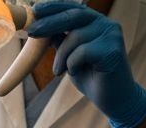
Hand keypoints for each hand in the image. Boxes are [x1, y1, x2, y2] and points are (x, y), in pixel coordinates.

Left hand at [26, 0, 145, 127]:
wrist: (114, 100)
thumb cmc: (92, 77)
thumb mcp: (70, 56)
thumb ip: (61, 40)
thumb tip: (40, 27)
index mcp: (96, 22)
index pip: (73, 8)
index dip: (54, 7)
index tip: (35, 9)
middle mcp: (106, 24)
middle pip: (74, 16)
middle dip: (49, 23)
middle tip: (31, 32)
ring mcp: (112, 36)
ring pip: (75, 37)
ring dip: (61, 56)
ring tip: (58, 71)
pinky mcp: (113, 50)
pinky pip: (83, 51)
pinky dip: (72, 64)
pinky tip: (74, 72)